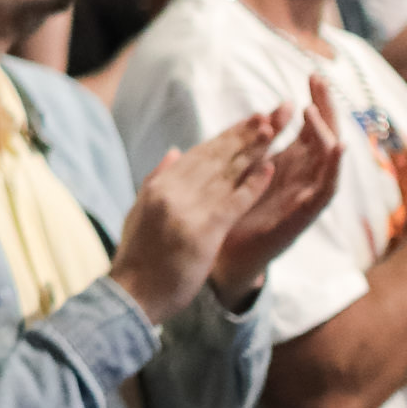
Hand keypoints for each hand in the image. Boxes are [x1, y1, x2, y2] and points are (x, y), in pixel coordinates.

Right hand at [111, 111, 287, 323]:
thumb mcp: (139, 211)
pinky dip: (253, 185)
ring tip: (275, 129)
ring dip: (254, 150)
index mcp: (160, 186)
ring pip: (227, 173)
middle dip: (245, 133)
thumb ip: (157, 179)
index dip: (227, 135)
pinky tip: (271, 169)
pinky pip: (233, 203)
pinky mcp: (203, 231)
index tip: (249, 120)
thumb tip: (174, 151)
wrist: (130, 295)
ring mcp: (188, 209)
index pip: (199, 153)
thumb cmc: (137, 259)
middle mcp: (173, 191)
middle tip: (272, 112)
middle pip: (216, 156)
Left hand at [210, 76, 343, 302]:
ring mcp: (305, 197)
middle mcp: (303, 178)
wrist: (225, 257)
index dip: (314, 101)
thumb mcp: (247, 169)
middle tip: (319, 80)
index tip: (312, 74)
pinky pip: (325, 191)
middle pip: (324, 137)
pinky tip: (336, 149)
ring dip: (326, 134)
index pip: (309, 127)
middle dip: (324, 108)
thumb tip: (271, 110)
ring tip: (316, 110)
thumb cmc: (236, 213)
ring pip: (327, 161)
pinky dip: (332, 170)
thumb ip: (260, 142)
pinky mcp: (303, 217)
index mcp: (289, 165)